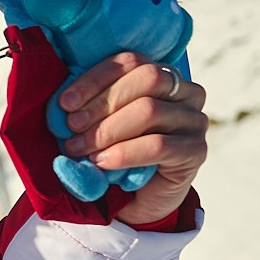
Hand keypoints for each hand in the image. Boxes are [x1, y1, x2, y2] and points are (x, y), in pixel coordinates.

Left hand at [58, 54, 207, 225]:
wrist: (135, 198)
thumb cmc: (113, 152)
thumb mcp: (96, 124)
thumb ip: (87, 107)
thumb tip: (63, 103)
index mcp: (161, 74)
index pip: (130, 61)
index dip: (94, 79)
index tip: (65, 103)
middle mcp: (186, 92)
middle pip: (147, 79)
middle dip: (102, 103)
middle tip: (72, 128)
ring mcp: (195, 120)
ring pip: (150, 111)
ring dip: (107, 130)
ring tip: (80, 149)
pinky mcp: (196, 151)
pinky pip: (159, 145)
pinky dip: (123, 153)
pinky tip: (102, 161)